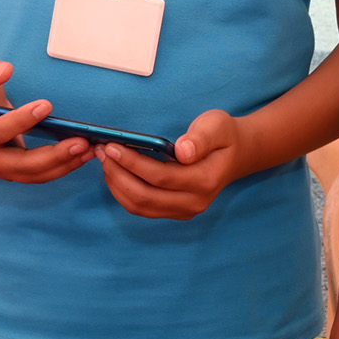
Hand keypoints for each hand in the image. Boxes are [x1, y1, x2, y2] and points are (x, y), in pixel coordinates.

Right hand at [0, 57, 87, 183]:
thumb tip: (5, 70)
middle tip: (81, 141)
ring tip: (89, 148)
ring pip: (33, 174)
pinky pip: (39, 174)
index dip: (20, 121)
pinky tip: (83, 154)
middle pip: (19, 164)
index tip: (46, 105)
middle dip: (52, 155)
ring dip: (63, 164)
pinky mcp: (13, 172)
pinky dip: (62, 166)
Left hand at [96, 107, 238, 220]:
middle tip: (102, 151)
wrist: (237, 155)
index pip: (161, 177)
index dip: (132, 163)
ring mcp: (185, 211)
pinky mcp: (175, 212)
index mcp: (205, 180)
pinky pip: (143, 208)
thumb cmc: (223, 136)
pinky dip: (124, 193)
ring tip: (105, 160)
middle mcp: (195, 202)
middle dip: (118, 174)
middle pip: (145, 196)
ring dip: (117, 185)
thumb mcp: (217, 126)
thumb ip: (201, 138)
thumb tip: (182, 151)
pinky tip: (116, 173)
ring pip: (140, 206)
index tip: (112, 146)